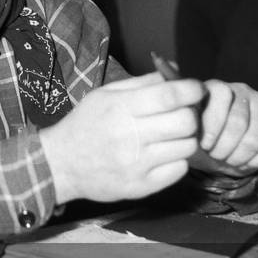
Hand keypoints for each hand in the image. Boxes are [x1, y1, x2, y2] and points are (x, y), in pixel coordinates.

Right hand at [39, 72, 204, 203]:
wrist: (61, 163)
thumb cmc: (86, 124)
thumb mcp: (105, 94)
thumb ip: (141, 83)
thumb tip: (174, 70)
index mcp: (120, 107)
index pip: (169, 96)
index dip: (191, 90)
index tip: (197, 89)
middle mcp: (129, 136)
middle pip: (185, 122)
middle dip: (191, 114)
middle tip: (184, 114)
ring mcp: (137, 164)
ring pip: (187, 147)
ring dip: (185, 138)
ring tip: (171, 135)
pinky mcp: (141, 187)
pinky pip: (179, 170)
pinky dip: (177, 159)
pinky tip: (163, 154)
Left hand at [189, 79, 257, 175]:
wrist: (218, 150)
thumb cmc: (199, 138)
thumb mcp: (187, 130)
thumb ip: (186, 122)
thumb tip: (188, 120)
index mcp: (215, 87)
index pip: (221, 95)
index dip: (212, 126)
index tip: (204, 144)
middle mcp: (240, 89)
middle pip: (238, 123)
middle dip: (224, 148)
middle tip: (216, 155)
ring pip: (256, 139)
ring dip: (239, 158)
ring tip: (228, 160)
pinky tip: (245, 162)